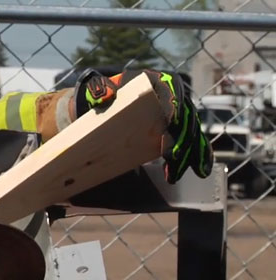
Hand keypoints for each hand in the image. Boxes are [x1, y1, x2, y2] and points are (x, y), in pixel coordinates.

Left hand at [74, 68, 212, 183]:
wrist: (112, 99)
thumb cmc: (107, 93)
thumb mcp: (100, 88)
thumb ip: (100, 89)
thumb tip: (105, 94)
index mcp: (159, 82)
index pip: (171, 95)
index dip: (173, 110)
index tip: (170, 127)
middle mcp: (175, 95)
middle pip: (184, 118)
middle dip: (182, 139)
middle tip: (173, 158)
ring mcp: (180, 111)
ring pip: (191, 133)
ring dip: (189, 154)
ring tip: (176, 174)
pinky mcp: (180, 126)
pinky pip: (194, 140)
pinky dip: (200, 155)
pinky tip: (201, 171)